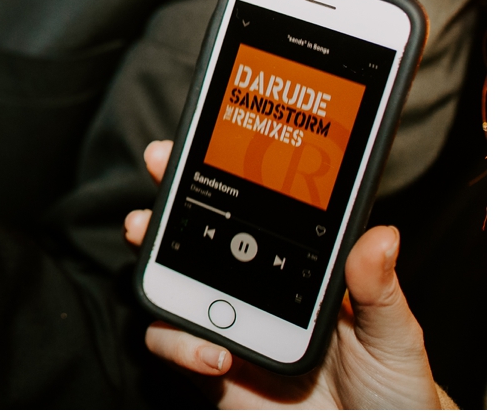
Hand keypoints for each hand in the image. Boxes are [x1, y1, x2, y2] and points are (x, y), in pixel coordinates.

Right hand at [125, 140, 455, 408]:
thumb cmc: (390, 387)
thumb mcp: (394, 335)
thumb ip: (378, 289)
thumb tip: (382, 235)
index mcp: (292, 268)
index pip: (245, 212)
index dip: (207, 178)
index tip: (181, 155)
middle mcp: (252, 290)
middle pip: (193, 238)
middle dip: (161, 212)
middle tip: (148, 208)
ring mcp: (227, 325)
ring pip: (171, 283)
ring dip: (154, 269)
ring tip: (159, 267)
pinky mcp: (210, 368)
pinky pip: (171, 345)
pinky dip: (177, 343)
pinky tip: (213, 353)